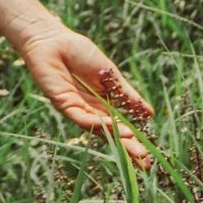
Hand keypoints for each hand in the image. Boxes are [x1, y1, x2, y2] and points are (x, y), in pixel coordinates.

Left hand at [15, 23, 154, 169]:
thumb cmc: (80, 53)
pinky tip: (114, 126)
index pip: (120, 126)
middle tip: (144, 162)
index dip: (133, 141)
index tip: (149, 155)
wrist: (53, 40)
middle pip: (110, 133)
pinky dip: (98, 123)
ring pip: (98, 129)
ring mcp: (77, 109)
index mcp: (102, 103)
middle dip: (127, 148)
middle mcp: (90, 110)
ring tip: (134, 146)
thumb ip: (127, 94)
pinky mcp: (64, 104)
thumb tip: (148, 113)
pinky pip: (82, 117)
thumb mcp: (110, 74)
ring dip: (116, 138)